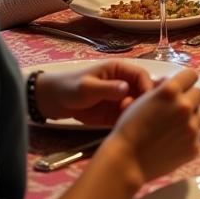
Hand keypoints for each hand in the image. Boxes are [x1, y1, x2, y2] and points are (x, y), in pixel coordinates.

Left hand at [35, 61, 154, 126]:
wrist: (51, 102)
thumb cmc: (69, 88)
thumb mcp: (87, 88)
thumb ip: (107, 88)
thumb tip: (127, 88)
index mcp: (119, 70)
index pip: (141, 75)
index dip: (148, 86)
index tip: (148, 102)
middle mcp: (123, 83)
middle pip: (143, 91)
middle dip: (143, 102)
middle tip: (136, 114)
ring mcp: (119, 99)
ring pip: (137, 105)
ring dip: (137, 114)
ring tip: (127, 122)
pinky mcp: (114, 112)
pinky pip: (127, 116)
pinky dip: (129, 122)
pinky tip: (126, 128)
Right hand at [107, 68, 199, 181]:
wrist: (126, 161)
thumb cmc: (129, 128)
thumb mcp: (142, 100)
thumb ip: (162, 89)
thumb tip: (172, 82)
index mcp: (171, 91)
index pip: (192, 75)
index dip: (185, 81)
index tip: (182, 87)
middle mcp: (185, 106)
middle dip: (190, 97)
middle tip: (178, 107)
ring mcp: (192, 127)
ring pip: (199, 114)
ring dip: (190, 117)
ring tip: (172, 128)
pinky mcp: (195, 146)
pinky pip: (197, 135)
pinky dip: (188, 137)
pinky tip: (173, 142)